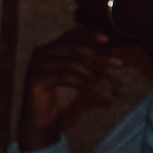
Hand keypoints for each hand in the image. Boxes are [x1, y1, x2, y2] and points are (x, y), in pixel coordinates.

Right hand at [18, 30, 130, 150]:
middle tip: (117, 64)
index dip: (90, 35)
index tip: (108, 39)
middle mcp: (41, 53)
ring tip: (108, 81)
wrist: (44, 118)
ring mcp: (36, 66)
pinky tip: (94, 88)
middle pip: (73, 47)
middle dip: (98, 55)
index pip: (71, 35)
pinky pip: (63, 76)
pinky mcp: (35, 80)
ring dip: (93, 72)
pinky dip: (82, 81)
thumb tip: (111, 50)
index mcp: (50, 48)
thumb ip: (89, 61)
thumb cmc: (61, 95)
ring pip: (70, 62)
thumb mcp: (78, 74)